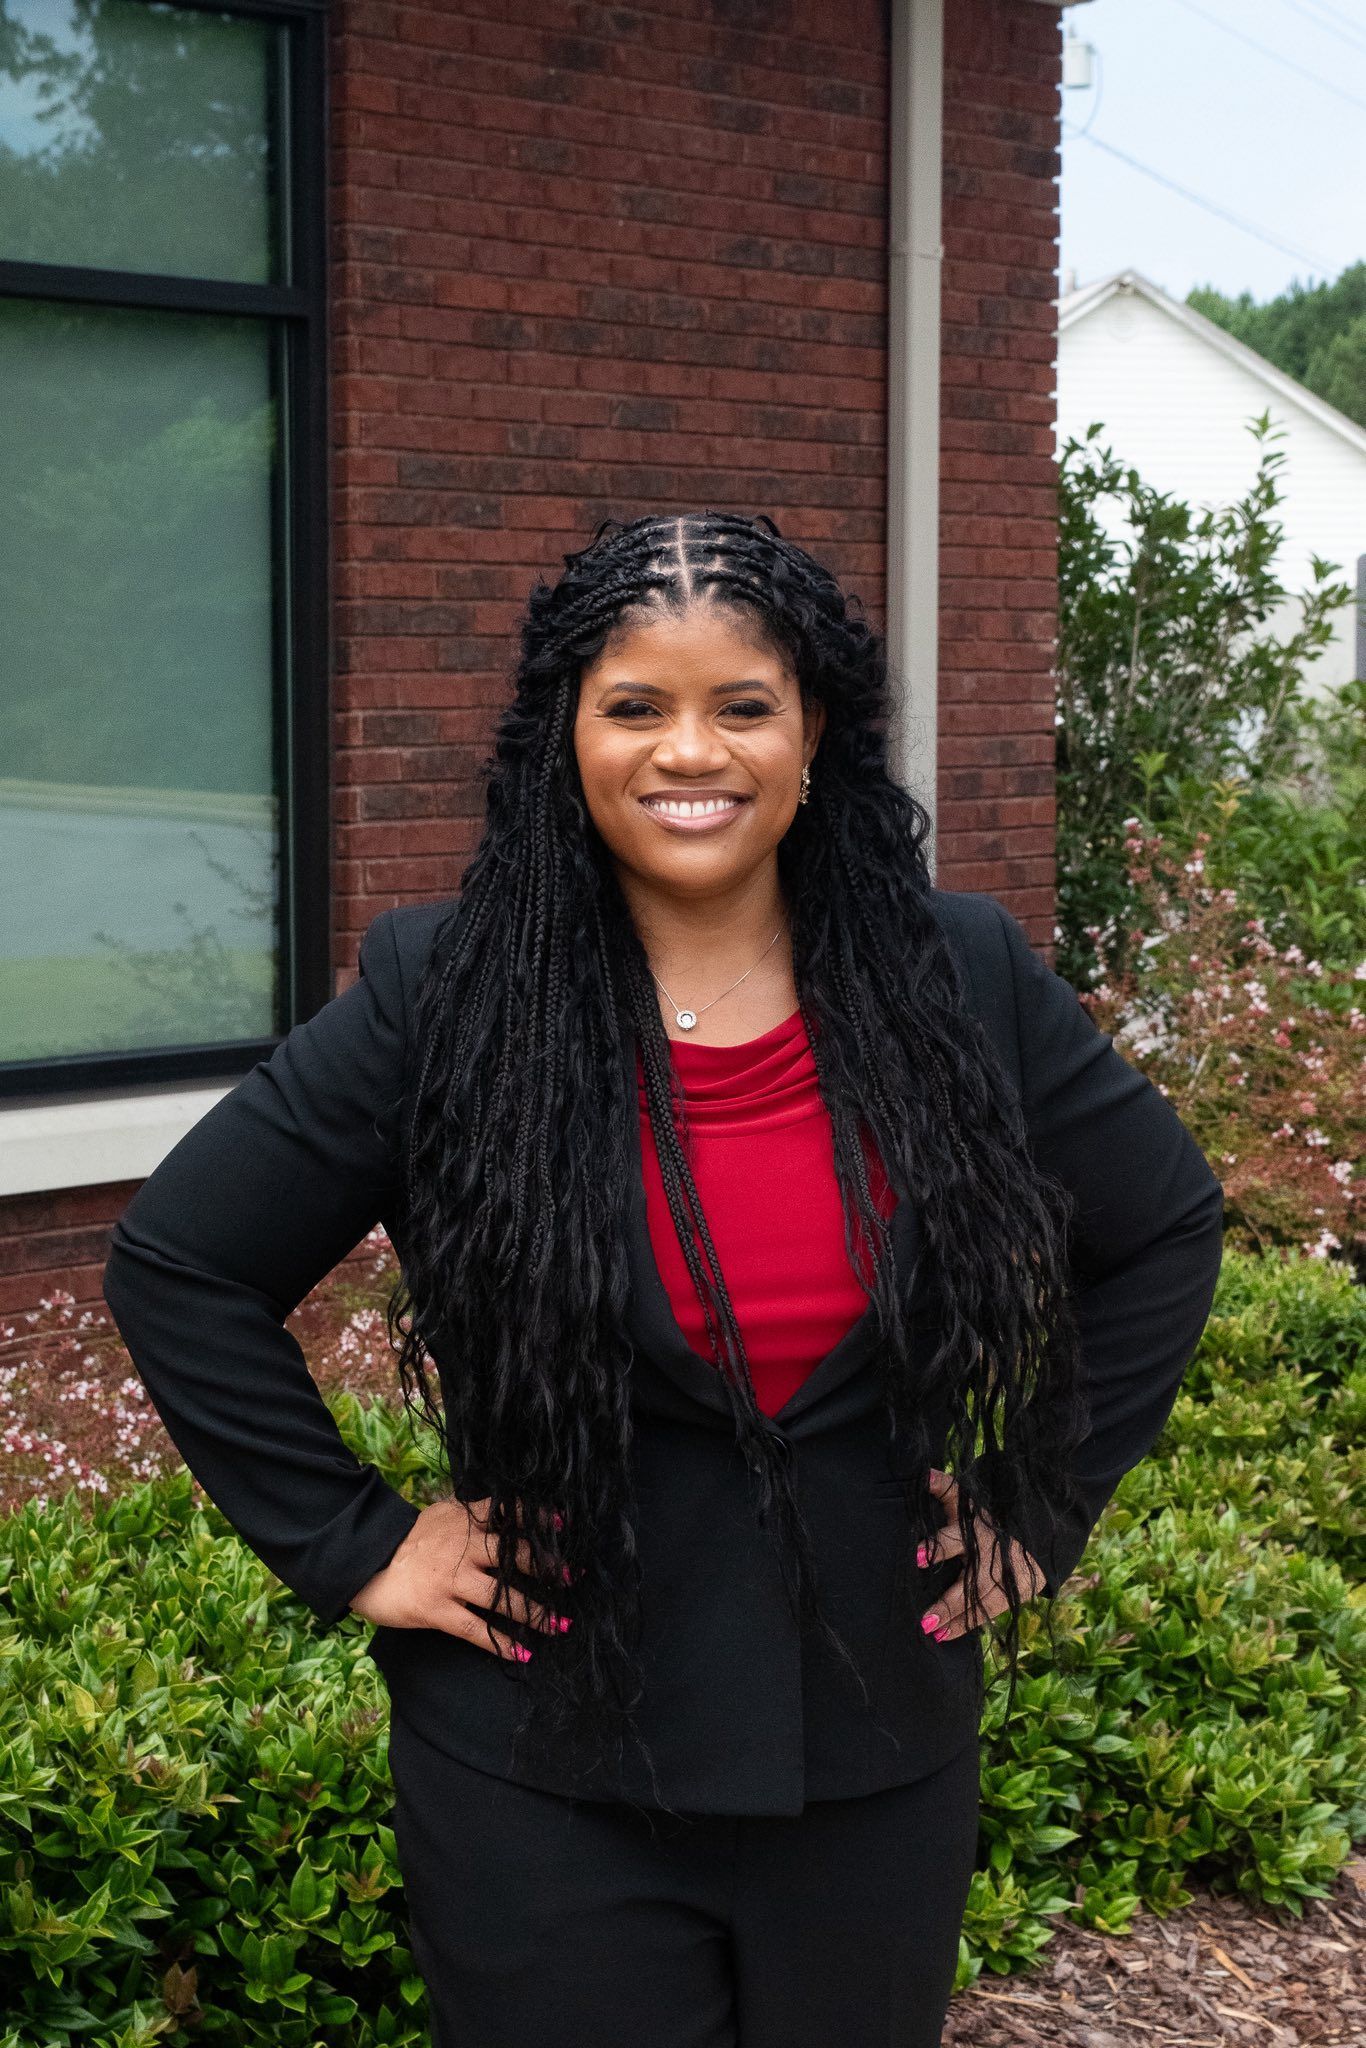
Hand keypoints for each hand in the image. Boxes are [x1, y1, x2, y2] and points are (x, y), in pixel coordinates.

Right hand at [347, 1497, 570, 1661]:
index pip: (505, 1513)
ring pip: (501, 1597)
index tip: (562, 1525)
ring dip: (534, 1612)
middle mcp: (462, 1548)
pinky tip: (523, 1654)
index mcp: (463, 1522)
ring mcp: (451, 1581)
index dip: (535, 1518)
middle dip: (545, 1568)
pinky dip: (501, 1643)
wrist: (367, 1565)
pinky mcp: (437, 1610)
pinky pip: (475, 1630)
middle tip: (571, 1578)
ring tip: (559, 1624)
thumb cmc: (408, 1541)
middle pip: (512, 1556)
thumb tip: (506, 1508)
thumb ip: (472, 1513)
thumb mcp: (440, 1515)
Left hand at [917, 1468, 1046, 1642]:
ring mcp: (1004, 1579)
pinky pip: (988, 1613)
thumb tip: (922, 1474)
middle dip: (949, 1602)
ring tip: (932, 1632)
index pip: (954, 1539)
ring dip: (955, 1620)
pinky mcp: (1015, 1594)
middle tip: (925, 1618)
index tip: (918, 1558)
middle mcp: (990, 1557)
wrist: (1037, 1531)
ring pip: (979, 1605)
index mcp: (976, 1532)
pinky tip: (946, 1636)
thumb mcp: (970, 1500)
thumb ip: (945, 1488)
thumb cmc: (990, 1517)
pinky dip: (967, 1625)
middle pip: (969, 1584)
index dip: (938, 1548)